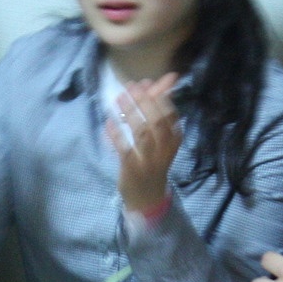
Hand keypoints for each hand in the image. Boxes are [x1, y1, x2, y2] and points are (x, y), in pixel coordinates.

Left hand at [106, 73, 181, 215]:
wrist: (148, 198)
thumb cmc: (153, 164)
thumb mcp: (162, 142)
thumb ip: (158, 117)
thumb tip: (153, 87)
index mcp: (174, 141)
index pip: (171, 114)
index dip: (159, 96)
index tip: (147, 82)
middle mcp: (164, 150)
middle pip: (157, 121)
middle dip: (144, 101)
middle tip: (131, 86)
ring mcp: (148, 160)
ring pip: (142, 133)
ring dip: (130, 112)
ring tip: (119, 98)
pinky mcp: (132, 169)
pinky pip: (124, 149)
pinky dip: (115, 134)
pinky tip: (108, 122)